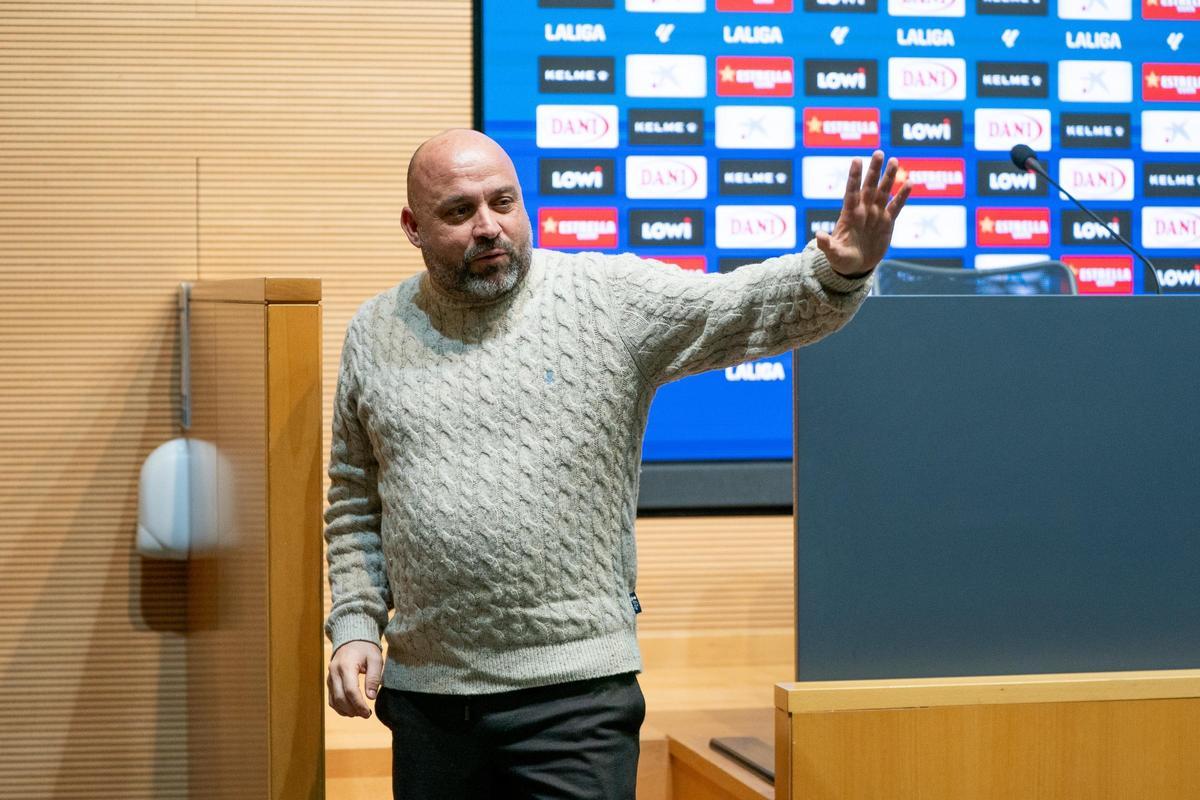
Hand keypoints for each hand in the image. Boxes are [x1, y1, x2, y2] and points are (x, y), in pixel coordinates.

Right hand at [328, 640, 382, 718]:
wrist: (352, 639)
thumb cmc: (365, 648)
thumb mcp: (375, 659)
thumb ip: (374, 677)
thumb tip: (371, 697)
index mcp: (346, 665)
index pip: (350, 690)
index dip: (359, 704)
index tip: (368, 712)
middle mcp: (334, 672)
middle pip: (340, 698)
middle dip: (354, 710)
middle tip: (367, 715)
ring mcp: (330, 677)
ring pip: (334, 701)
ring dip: (346, 711)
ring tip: (360, 712)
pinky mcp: (329, 682)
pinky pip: (332, 699)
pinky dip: (340, 707)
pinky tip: (352, 710)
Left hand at [816, 150, 911, 276]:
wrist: (856, 267)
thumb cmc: (841, 259)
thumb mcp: (833, 254)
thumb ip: (826, 244)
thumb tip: (818, 236)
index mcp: (849, 215)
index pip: (852, 192)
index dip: (854, 177)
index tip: (857, 160)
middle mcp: (863, 211)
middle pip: (869, 187)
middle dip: (874, 170)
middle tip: (879, 152)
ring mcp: (876, 215)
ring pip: (883, 192)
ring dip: (889, 177)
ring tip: (894, 161)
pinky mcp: (887, 222)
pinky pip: (896, 206)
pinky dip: (902, 196)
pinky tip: (909, 183)